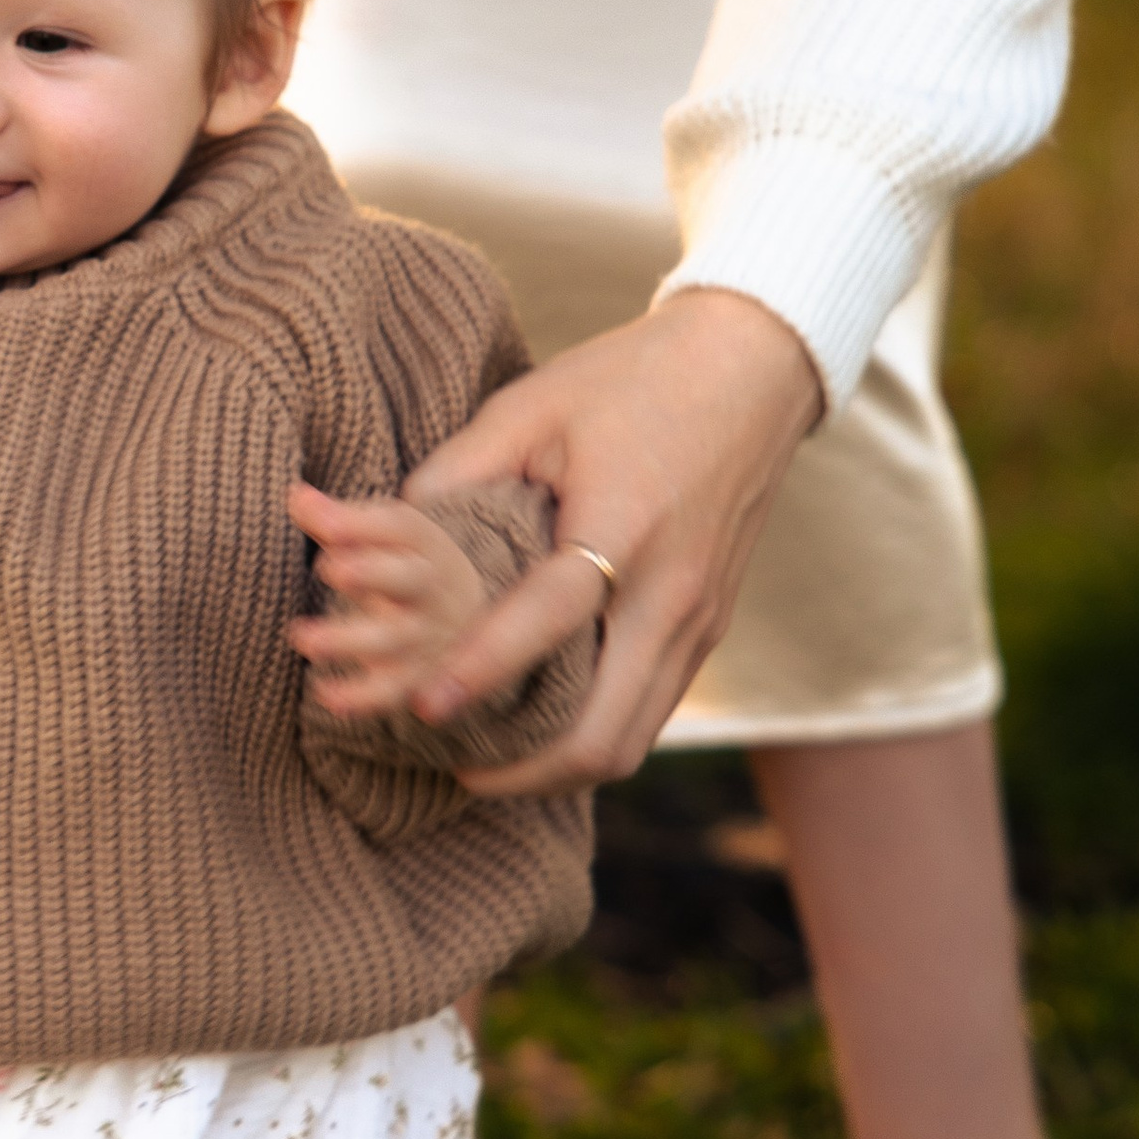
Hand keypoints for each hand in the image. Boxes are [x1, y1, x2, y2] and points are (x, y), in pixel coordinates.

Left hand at [285, 478, 492, 719]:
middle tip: (328, 567)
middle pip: (409, 579)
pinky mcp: (417, 679)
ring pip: (393, 640)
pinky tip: (324, 695)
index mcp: (427, 547)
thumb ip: (338, 519)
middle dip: (371, 573)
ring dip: (348, 640)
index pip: (399, 528)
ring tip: (302, 638)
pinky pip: (390, 691)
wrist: (473, 619)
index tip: (319, 520)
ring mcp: (428, 637)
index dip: (360, 524)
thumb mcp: (384, 538)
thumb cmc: (408, 567)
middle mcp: (433, 591)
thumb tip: (295, 495)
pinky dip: (361, 697)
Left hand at [393, 288, 823, 794]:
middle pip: (604, 729)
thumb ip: (458, 472)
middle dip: (523, 768)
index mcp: (625, 527)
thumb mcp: (532, 404)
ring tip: (487, 764)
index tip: (422, 709)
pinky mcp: (709, 630)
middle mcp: (672, 593)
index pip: (550, 620)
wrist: (751, 370)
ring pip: (631, 740)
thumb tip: (386, 530)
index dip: (482, 669)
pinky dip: (594, 737)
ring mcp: (700, 622)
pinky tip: (539, 730)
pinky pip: (649, 713)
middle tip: (451, 762)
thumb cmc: (631, 378)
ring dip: (557, 768)